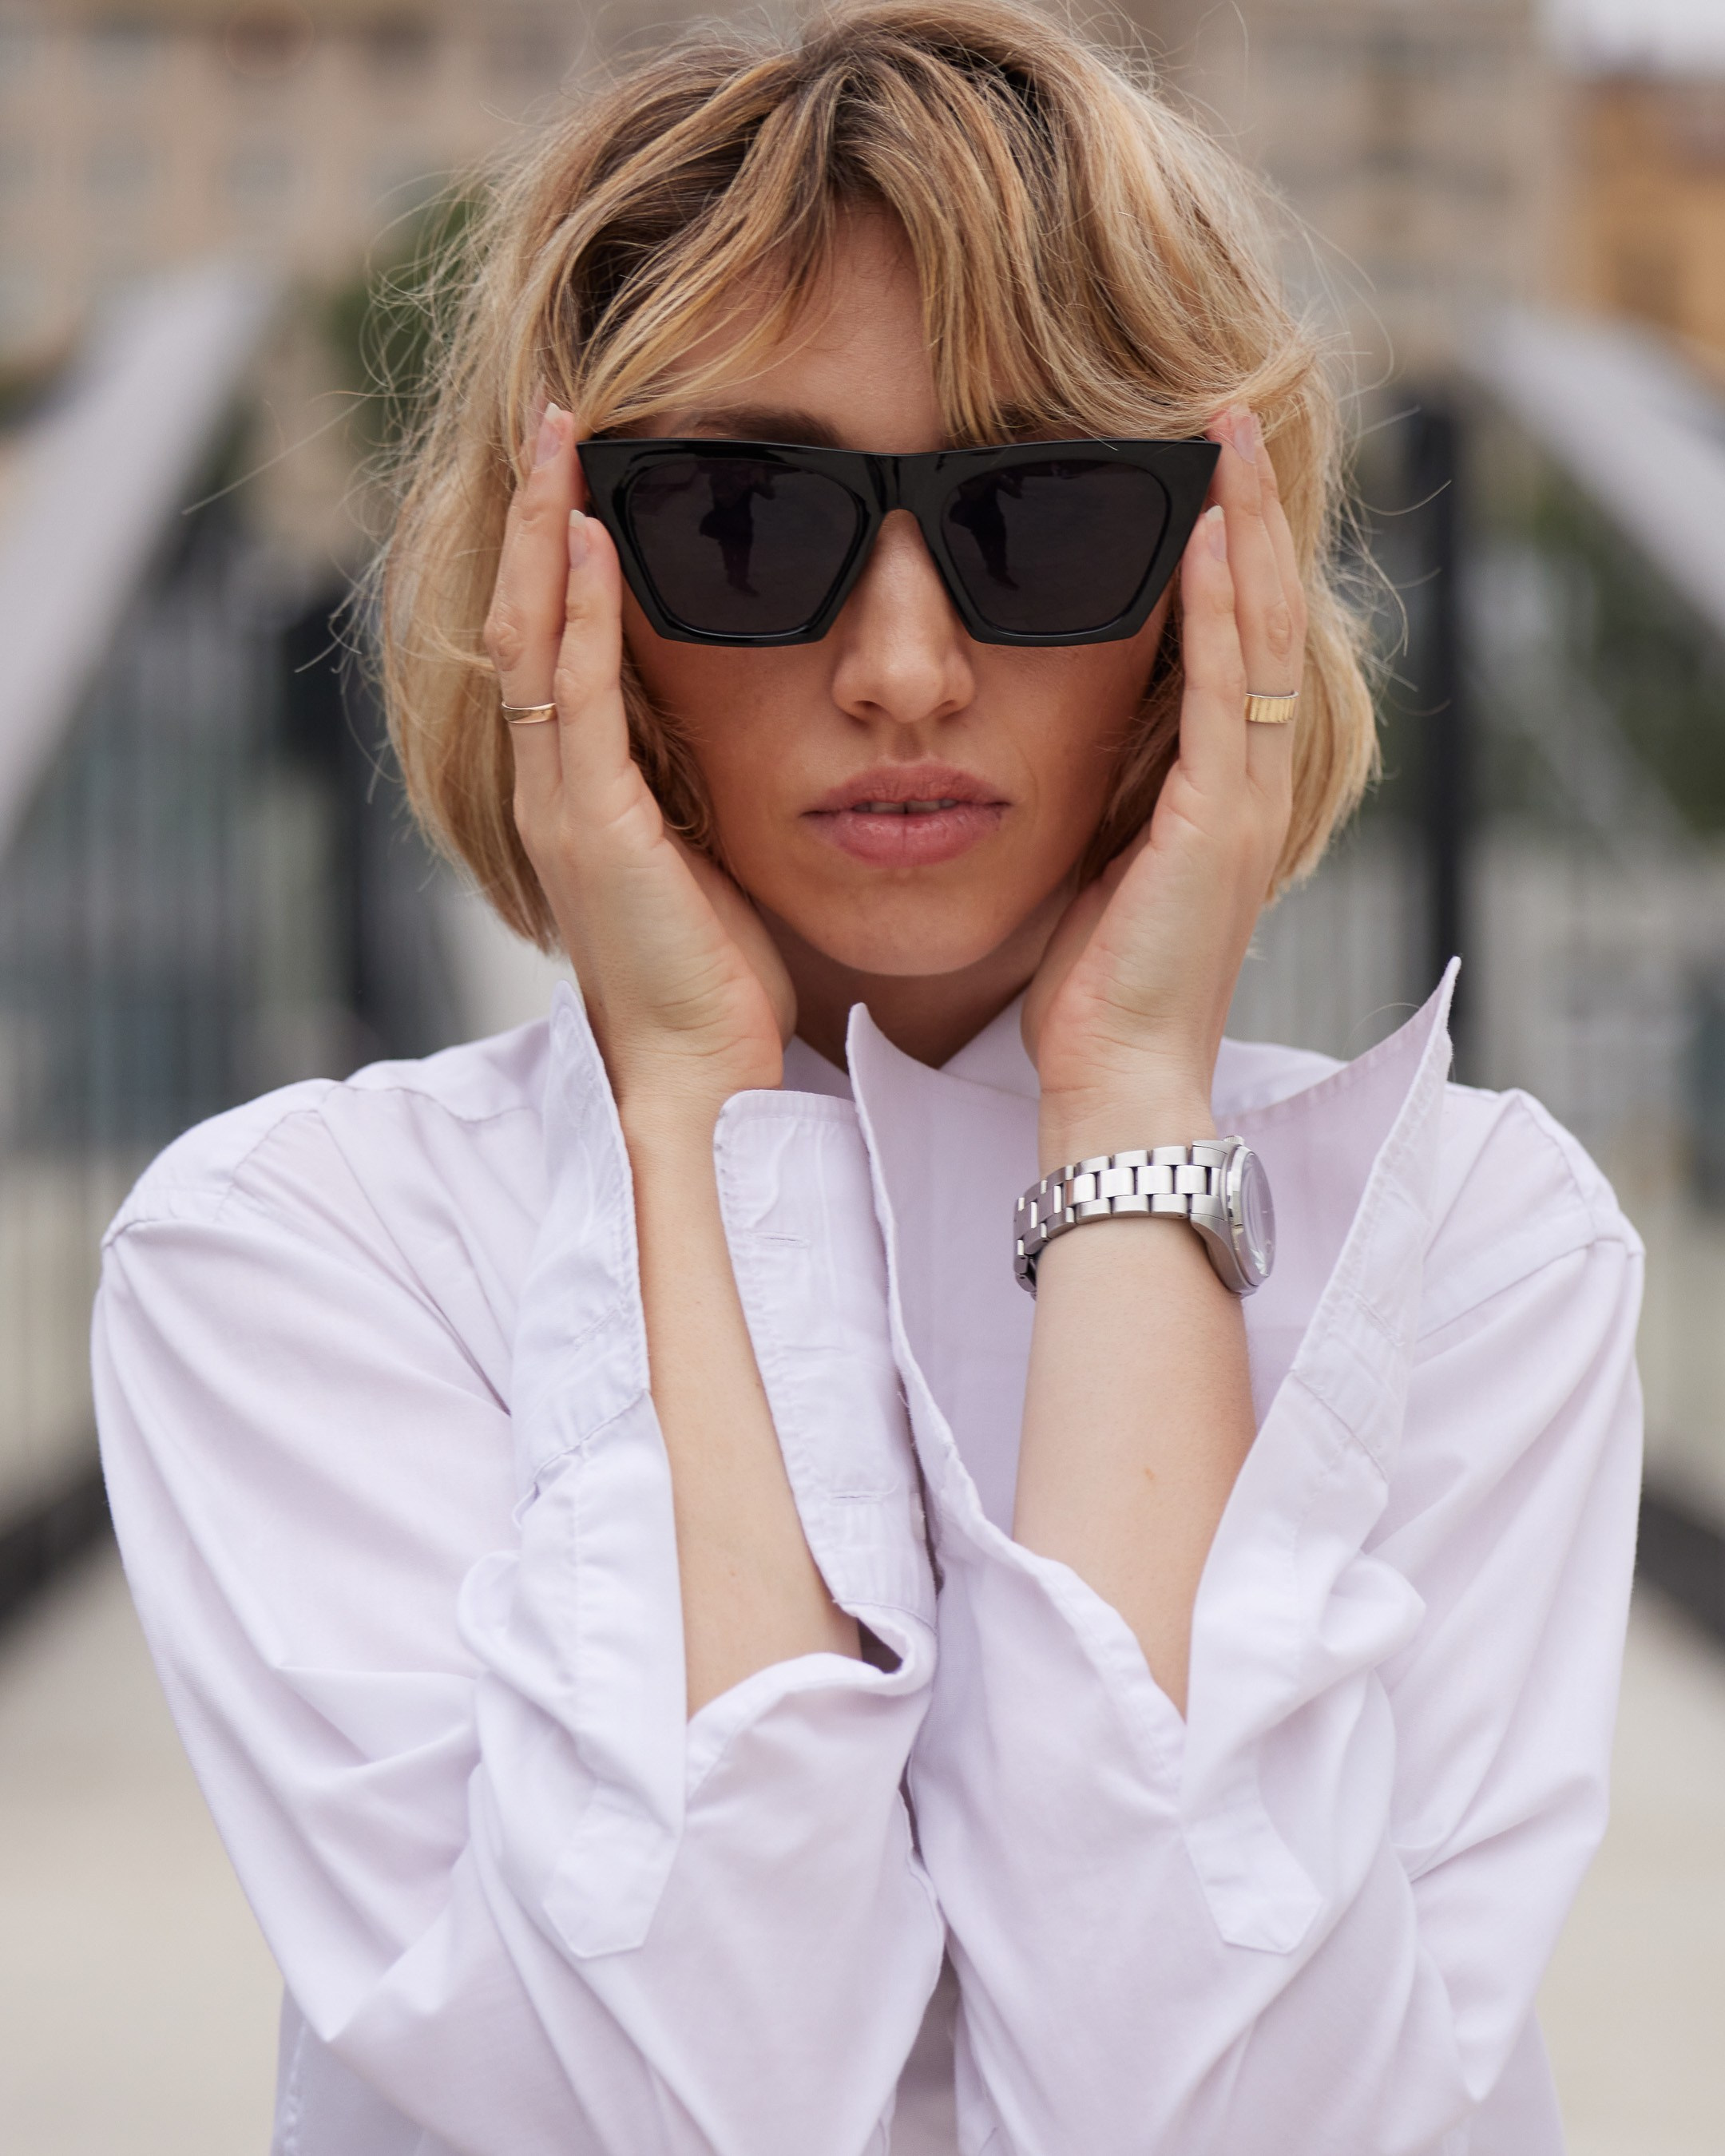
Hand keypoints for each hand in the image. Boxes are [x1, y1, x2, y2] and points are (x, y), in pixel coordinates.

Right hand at [483, 406, 794, 1130]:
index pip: (555, 649)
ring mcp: (562, 805)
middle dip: (542, 518)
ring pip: (533, 641)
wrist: (701, 1075)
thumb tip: (739, 725)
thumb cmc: (715, 981)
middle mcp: (552, 789)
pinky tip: (599, 538)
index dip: (563, 558)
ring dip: (551, 536)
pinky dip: (584, 612)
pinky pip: (577, 697)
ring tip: (565, 442)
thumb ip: (694, 788)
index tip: (589, 473)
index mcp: (580, 794)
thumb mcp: (706, 859)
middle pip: (525, 622)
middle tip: (559, 419)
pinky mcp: (593, 827)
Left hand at [1023, 407, 1302, 1163]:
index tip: (1200, 467)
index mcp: (1220, 793)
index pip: (1232, 644)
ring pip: (1256, 635)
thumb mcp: (1098, 869)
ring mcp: (1243, 802)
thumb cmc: (1095, 992)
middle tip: (1228, 410)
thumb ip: (1106, 797)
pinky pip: (1223, 694)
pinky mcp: (1217, 825)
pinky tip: (1207, 532)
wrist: (1115, 1082)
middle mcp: (1249, 784)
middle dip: (1247, 511)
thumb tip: (1063, 735)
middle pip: (1261, 616)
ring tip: (1225, 434)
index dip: (1227, 551)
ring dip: (1244, 528)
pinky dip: (1219, 608)